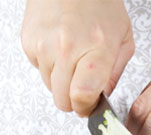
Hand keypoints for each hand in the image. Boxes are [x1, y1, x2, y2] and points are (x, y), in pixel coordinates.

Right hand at [21, 0, 132, 115]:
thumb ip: (115, 72)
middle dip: (72, 100)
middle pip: (62, 101)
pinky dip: (48, 65)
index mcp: (96, 47)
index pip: (82, 96)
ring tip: (70, 56)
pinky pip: (38, 70)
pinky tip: (58, 46)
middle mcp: (67, 48)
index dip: (85, 108)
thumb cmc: (98, 4)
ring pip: (49, 88)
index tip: (89, 106)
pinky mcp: (29, 44)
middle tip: (81, 86)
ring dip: (60, 80)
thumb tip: (101, 98)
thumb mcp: (122, 36)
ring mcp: (44, 47)